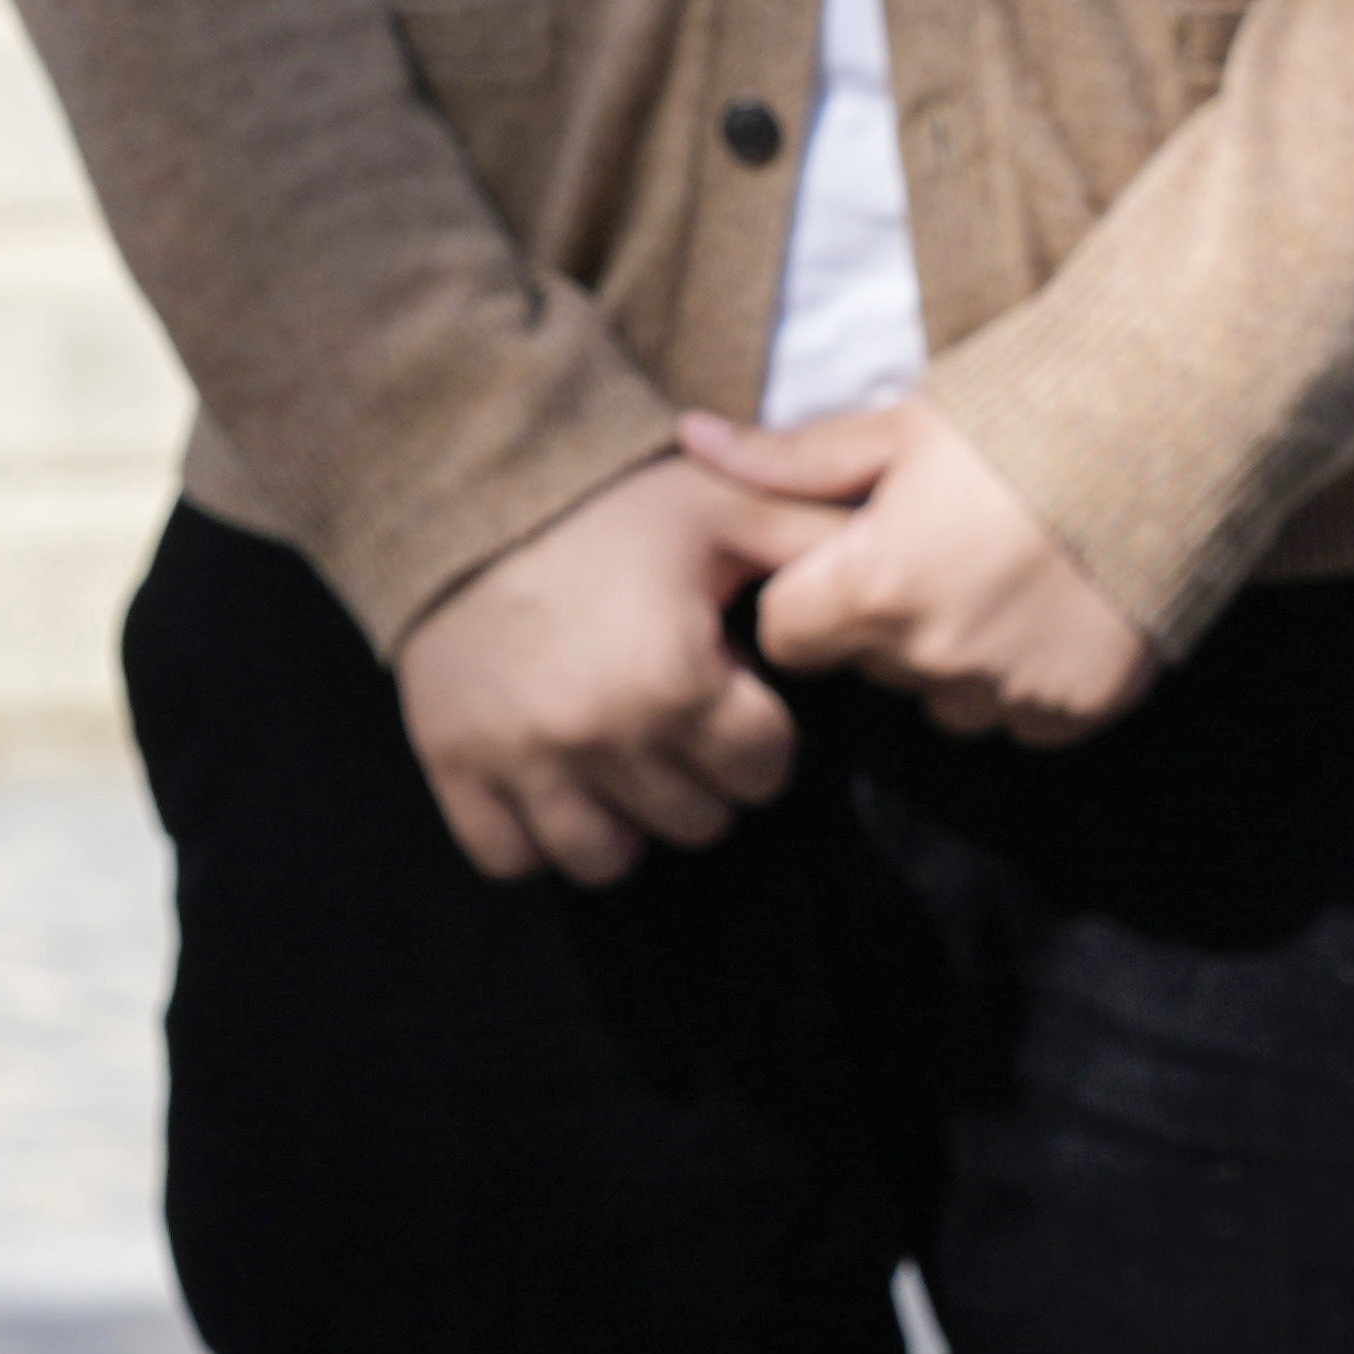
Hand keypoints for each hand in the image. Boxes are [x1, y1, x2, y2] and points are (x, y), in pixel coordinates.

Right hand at [395, 449, 847, 885]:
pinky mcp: (454, 768)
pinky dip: (539, 837)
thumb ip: (818, 543)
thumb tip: (899, 562)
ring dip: (629, 821)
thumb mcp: (729, 506)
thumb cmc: (614, 505)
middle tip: (688, 727)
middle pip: (694, 823)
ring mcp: (520, 761)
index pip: (762, 773)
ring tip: (631, 762)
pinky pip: (510, 858)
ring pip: (605, 859)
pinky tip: (562, 784)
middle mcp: (598, 737)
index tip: (742, 700)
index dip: (765, 736)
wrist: (473, 495)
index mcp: (677, 681)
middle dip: (706, 779)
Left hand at [676, 402, 1163, 746]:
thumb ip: (791, 458)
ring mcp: (1013, 688)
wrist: (1178, 417)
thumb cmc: (1028, 411)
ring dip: (962, 654)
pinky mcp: (1082, 704)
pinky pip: (1024, 715)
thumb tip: (689, 439)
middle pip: (872, 666)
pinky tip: (1061, 604)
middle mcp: (935, 654)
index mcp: (874, 586)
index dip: (817, 593)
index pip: (790, 634)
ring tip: (1014, 572)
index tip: (864, 551)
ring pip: (946, 699)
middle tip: (953, 545)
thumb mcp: (903, 426)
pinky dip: (1032, 674)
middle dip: (893, 619)